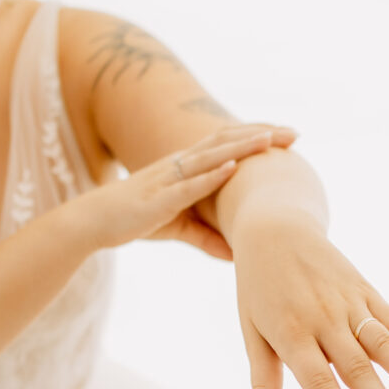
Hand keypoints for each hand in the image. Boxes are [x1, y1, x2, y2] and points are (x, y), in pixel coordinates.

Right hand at [64, 124, 294, 253]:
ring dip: (242, 146)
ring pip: (211, 155)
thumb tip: (236, 255)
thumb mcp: (178, 228)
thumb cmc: (134, 220)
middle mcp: (181, 164)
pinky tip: (231, 167)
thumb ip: (207, 238)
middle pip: (227, 141)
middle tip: (295, 132)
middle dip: (262, 135)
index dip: (257, 136)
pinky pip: (188, 184)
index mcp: (187, 166)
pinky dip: (210, 175)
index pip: (228, 143)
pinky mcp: (158, 198)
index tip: (287, 135)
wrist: (93, 222)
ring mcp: (169, 178)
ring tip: (270, 140)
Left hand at [230, 215, 388, 388]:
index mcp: (291, 333)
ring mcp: (348, 303)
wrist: (275, 229)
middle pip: (357, 366)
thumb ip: (263, 382)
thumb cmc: (260, 287)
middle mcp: (323, 318)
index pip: (317, 379)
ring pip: (382, 342)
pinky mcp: (365, 290)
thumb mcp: (252, 333)